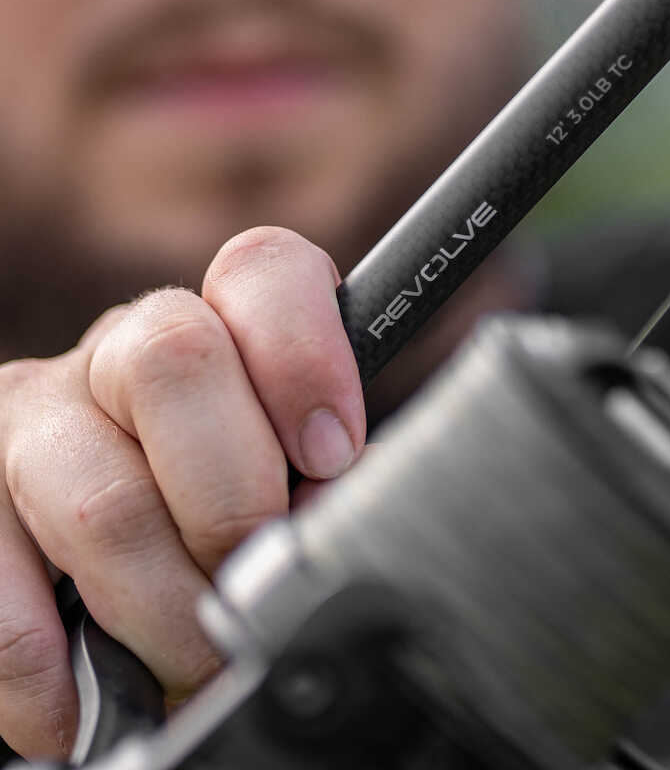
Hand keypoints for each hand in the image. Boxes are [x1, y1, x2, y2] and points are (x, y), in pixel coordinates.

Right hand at [0, 227, 365, 758]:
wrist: (109, 545)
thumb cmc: (222, 506)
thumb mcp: (281, 474)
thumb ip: (313, 480)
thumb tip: (325, 527)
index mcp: (221, 325)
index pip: (262, 272)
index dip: (304, 355)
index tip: (331, 456)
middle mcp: (122, 350)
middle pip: (176, 360)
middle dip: (234, 498)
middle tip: (255, 582)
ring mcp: (36, 412)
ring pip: (101, 494)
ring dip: (161, 607)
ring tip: (196, 661)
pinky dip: (46, 662)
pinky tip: (81, 699)